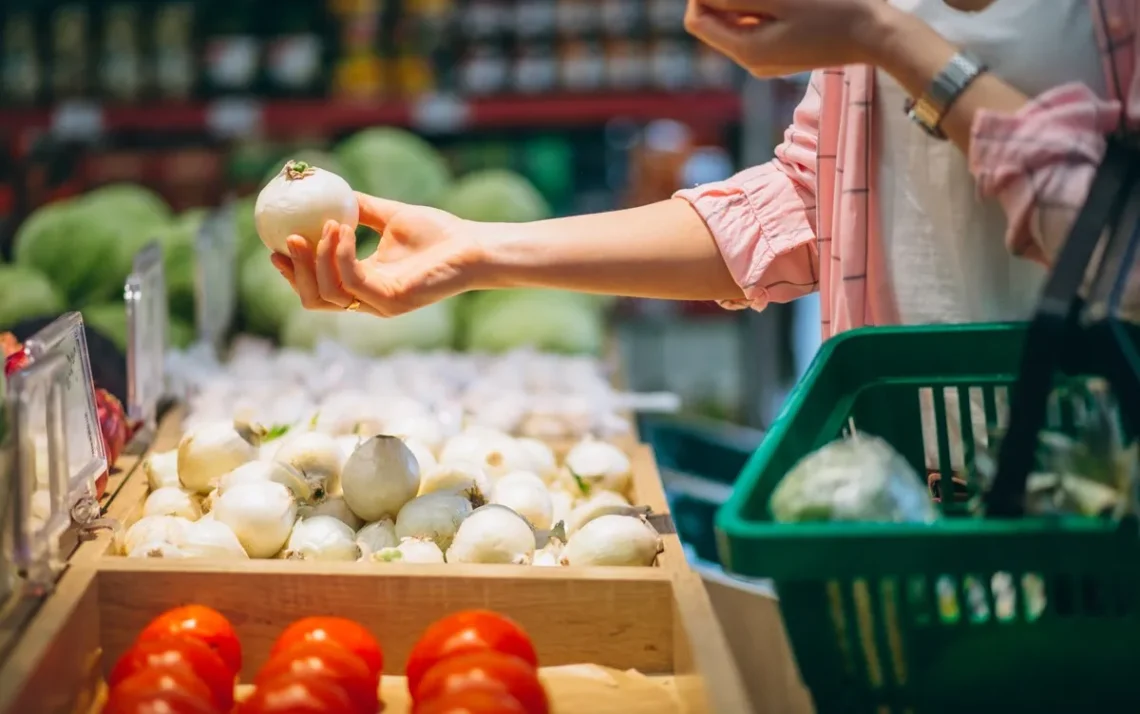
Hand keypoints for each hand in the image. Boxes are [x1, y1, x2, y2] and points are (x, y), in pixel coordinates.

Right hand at [270, 193, 489, 316]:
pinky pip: (351, 280)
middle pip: (314, 299)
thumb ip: (361, 208)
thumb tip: (331, 189)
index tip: (275, 245)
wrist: (472, 245)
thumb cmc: (440, 233)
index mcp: (366, 284)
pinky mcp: (391, 301)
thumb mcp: (390, 216)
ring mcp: (379, 304)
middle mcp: (369, 300)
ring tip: (322, 226)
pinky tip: (341, 229)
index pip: (319, 288)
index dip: (293, 272)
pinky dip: (340, 254)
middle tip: (285, 240)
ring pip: (327, 293)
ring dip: (318, 258)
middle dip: (295, 272)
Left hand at [684, 0, 890, 77]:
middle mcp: (751, 62)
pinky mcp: (782, 55)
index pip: (697, 20)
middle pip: (715, 22)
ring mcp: (766, 61)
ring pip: (737, 23)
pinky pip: (757, 27)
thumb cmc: (834, 9)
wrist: (876, 35)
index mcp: (746, 50)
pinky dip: (760, 8)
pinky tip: (782, 0)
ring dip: (745, 1)